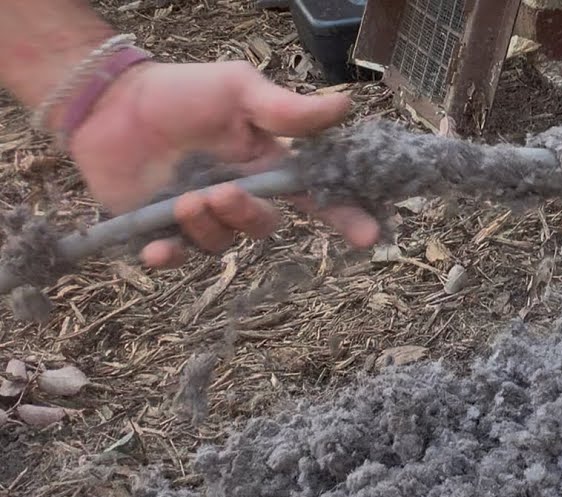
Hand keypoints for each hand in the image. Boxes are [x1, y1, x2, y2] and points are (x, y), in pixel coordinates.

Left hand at [63, 59, 380, 267]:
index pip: (315, 196)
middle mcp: (240, 196)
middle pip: (263, 225)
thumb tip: (346, 106)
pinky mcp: (160, 230)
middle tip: (221, 192)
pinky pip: (174, 258)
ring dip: (206, 227)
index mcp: (266, 166)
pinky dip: (168, 259)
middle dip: (247, 215)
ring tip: (183, 200)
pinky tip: (158, 251)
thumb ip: (285, 108)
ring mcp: (201, 216)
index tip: (369, 236)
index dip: (345, 217)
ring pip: (220, 243)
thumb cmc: (181, 92)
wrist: (109, 101)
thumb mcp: (237, 89)